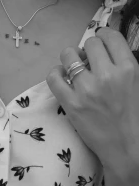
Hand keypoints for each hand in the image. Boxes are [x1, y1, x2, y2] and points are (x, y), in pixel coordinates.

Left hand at [46, 28, 138, 176]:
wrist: (127, 148)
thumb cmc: (135, 118)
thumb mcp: (138, 84)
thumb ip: (125, 66)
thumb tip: (108, 53)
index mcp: (129, 68)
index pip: (110, 37)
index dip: (102, 37)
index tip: (99, 44)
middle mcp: (108, 75)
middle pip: (90, 44)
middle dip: (87, 49)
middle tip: (87, 60)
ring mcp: (87, 89)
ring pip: (69, 56)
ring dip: (70, 58)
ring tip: (72, 67)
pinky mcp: (71, 104)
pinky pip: (54, 78)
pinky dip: (55, 73)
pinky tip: (60, 76)